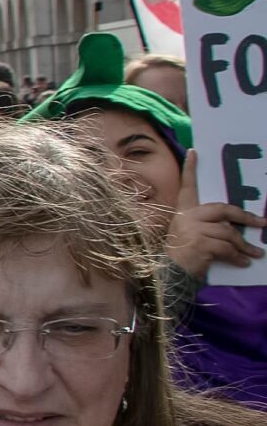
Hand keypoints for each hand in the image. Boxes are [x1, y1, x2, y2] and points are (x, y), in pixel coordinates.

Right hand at [168, 155, 266, 276]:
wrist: (169, 273)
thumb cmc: (180, 254)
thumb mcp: (189, 233)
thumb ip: (205, 225)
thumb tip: (231, 226)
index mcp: (183, 211)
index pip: (188, 186)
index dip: (190, 169)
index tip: (193, 152)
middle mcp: (187, 217)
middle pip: (223, 210)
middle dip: (245, 217)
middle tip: (261, 223)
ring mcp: (193, 230)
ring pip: (228, 232)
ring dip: (244, 246)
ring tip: (255, 254)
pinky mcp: (200, 244)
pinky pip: (227, 248)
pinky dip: (238, 257)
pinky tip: (244, 262)